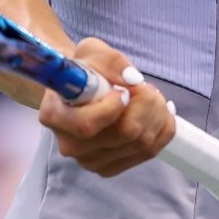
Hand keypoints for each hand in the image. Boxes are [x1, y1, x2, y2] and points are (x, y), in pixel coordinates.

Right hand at [39, 38, 175, 176]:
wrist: (81, 87)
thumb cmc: (85, 68)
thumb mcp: (93, 51)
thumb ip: (111, 61)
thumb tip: (132, 80)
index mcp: (55, 116)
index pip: (87, 125)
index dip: (114, 107)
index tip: (122, 90)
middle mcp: (70, 145)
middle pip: (125, 134)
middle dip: (146, 104)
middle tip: (145, 86)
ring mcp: (90, 161)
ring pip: (142, 143)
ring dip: (157, 114)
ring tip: (152, 95)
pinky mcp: (110, 167)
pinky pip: (149, 152)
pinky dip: (163, 129)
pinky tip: (160, 112)